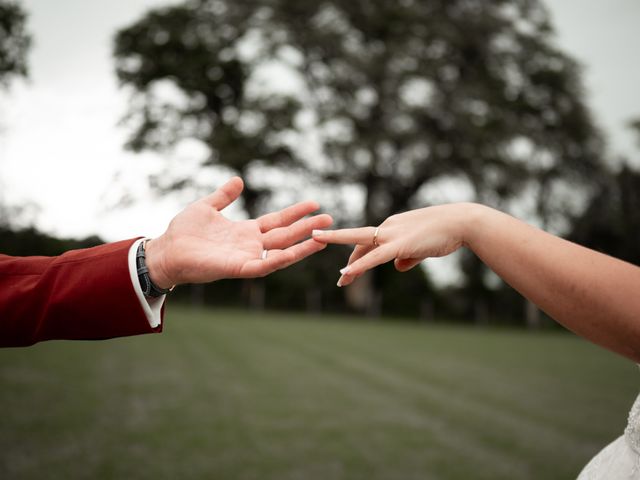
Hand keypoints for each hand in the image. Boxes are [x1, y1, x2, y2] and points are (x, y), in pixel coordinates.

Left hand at [144, 177, 332, 287]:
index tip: (314, 204)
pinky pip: (263, 265)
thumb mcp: (206, 206)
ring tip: (322, 237)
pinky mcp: (238, 268)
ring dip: (302, 245)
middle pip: (286, 235)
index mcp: (246, 231)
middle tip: (329, 219)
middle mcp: (250, 245)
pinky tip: (293, 253)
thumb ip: (224, 196)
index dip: (295, 213)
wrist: (166, 250)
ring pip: (281, 251)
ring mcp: (246, 257)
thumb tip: (238, 180)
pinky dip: (278, 259)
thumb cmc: (183, 232)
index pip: (277, 221)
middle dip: (307, 228)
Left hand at [312, 203, 478, 285]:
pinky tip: (347, 272)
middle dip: (342, 254)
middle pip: (358, 240)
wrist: (462, 222)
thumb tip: (397, 267)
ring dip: (348, 262)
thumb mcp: (422, 246)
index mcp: (393, 225)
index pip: (368, 240)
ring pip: (360, 244)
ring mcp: (393, 234)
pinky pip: (375, 256)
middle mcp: (389, 226)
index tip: (347, 271)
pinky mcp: (400, 244)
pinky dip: (360, 265)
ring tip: (340, 280)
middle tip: (337, 276)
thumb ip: (408, 256)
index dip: (357, 257)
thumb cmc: (446, 232)